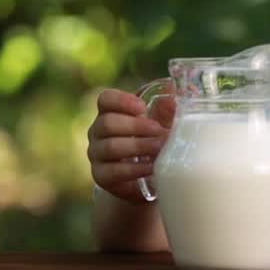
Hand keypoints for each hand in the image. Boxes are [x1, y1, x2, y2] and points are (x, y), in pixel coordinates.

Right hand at [86, 87, 173, 202]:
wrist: (143, 179)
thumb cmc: (150, 143)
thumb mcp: (159, 125)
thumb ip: (165, 110)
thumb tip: (173, 90)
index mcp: (109, 113)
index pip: (105, 99)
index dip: (122, 101)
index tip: (143, 108)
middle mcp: (97, 132)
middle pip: (107, 123)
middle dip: (136, 126)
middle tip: (159, 130)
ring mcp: (96, 154)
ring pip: (110, 146)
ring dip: (138, 146)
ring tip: (158, 148)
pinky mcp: (101, 176)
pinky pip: (114, 171)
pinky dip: (135, 169)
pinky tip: (151, 168)